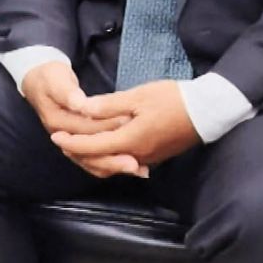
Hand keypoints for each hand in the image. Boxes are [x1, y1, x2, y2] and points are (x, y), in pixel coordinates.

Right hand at [20, 62, 142, 178]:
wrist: (40, 85)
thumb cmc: (50, 79)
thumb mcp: (56, 80)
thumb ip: (67, 93)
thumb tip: (79, 104)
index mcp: (57, 122)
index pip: (86, 129)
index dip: (107, 127)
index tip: (128, 123)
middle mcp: (62, 139)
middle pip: (90, 154)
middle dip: (114, 158)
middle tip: (137, 161)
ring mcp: (70, 145)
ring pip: (93, 162)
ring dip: (115, 166)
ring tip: (138, 169)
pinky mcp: (79, 147)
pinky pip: (96, 161)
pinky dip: (112, 164)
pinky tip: (132, 167)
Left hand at [52, 81, 199, 170]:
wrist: (208, 112)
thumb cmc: (174, 99)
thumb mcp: (139, 96)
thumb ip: (109, 105)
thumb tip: (83, 108)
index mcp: (131, 140)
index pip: (93, 147)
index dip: (72, 143)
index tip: (55, 136)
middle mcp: (137, 155)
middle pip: (100, 162)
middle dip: (78, 154)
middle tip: (62, 143)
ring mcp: (147, 158)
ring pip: (112, 166)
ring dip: (93, 158)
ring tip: (79, 146)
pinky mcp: (155, 157)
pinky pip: (124, 163)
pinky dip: (109, 159)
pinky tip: (105, 151)